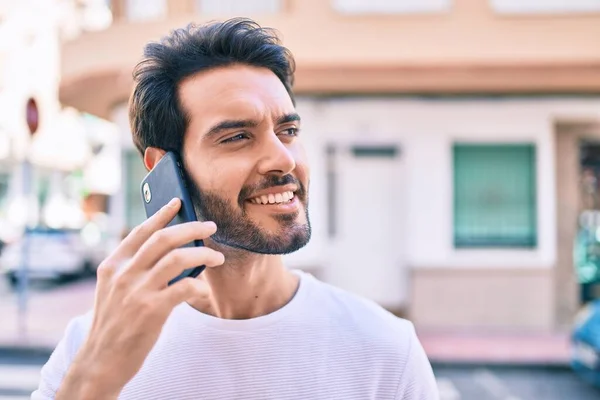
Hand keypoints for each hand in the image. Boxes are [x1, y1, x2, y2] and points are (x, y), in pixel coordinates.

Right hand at [57, 198, 223, 398]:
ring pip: (179, 258)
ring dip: (204, 254)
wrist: (99, 361)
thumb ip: (134, 270)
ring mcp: (138, 291)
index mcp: (113, 266)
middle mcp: (124, 274)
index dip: (160, 214)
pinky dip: (199, 285)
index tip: (177, 201)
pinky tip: (203, 289)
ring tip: (217, 257)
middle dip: (192, 228)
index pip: (141, 232)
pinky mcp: (152, 310)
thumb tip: (173, 253)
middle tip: (210, 226)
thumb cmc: (113, 325)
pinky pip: (185, 287)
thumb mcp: (113, 291)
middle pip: (164, 239)